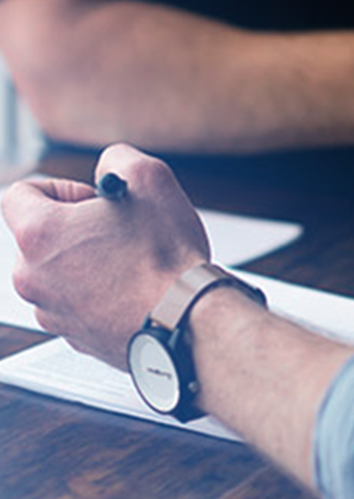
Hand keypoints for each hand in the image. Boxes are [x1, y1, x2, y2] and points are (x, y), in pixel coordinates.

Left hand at [1, 144, 209, 367]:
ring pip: (62, 275)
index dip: (61, 189)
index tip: (91, 200)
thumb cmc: (168, 259)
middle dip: (79, 231)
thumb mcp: (150, 179)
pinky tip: (137, 291)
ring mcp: (53, 312)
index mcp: (39, 234)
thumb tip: (111, 167)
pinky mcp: (77, 338)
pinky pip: (81, 306)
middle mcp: (33, 277)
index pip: (20, 194)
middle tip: (121, 233)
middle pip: (42, 239)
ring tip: (134, 265)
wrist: (188, 320)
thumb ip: (117, 159)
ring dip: (91, 265)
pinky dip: (103, 297)